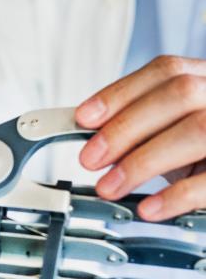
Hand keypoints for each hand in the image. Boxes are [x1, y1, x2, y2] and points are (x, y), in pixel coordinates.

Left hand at [75, 55, 205, 220]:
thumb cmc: (204, 153)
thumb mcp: (175, 132)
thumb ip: (144, 129)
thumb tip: (96, 144)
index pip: (166, 70)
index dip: (121, 93)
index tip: (84, 118)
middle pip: (179, 94)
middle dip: (125, 127)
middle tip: (89, 159)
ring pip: (198, 130)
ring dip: (142, 161)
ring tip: (109, 187)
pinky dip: (176, 195)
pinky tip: (149, 208)